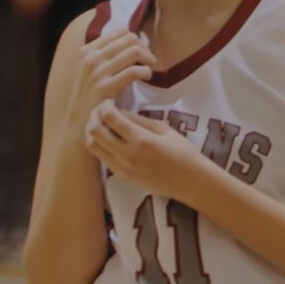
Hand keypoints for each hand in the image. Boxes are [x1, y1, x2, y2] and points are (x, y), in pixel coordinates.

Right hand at [67, 30, 153, 133]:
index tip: (141, 53)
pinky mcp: (105, 87)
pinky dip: (146, 72)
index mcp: (88, 50)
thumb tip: (134, 38)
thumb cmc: (95, 93)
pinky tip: (147, 78)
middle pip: (130, 39)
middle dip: (145, 49)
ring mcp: (96, 72)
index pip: (121, 31)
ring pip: (134, 51)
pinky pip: (134, 71)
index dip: (136, 40)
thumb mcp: (95, 69)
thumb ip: (109, 54)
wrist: (82, 118)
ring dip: (149, 59)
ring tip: (150, 69)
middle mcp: (90, 58)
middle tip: (149, 62)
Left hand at [83, 105, 219, 206]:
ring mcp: (123, 168)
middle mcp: (128, 155)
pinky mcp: (122, 176)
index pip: (111, 117)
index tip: (109, 102)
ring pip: (92, 146)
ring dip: (92, 132)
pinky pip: (101, 158)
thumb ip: (140, 120)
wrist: (192, 182)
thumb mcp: (165, 130)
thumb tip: (120, 112)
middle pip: (94, 131)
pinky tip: (109, 139)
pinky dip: (100, 145)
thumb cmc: (184, 153)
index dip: (105, 106)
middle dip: (94, 117)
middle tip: (100, 111)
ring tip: (101, 124)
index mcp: (142, 140)